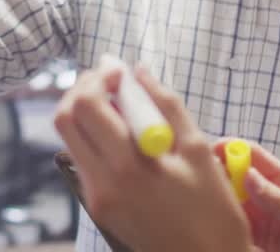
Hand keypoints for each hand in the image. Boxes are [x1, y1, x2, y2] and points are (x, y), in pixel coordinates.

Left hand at [54, 64, 250, 251]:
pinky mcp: (99, 207)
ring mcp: (96, 198)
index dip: (98, 77)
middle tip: (113, 80)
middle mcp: (102, 184)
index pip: (86, 107)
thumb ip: (166, 105)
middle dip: (85, 89)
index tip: (120, 69)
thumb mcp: (198, 150)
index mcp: (127, 167)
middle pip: (66, 119)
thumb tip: (140, 72)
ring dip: (88, 112)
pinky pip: (85, 160)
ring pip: (71, 139)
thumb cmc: (213, 211)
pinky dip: (96, 136)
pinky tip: (124, 133)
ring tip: (122, 104)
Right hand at [218, 141, 279, 251]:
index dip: (234, 148)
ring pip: (229, 197)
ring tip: (207, 198)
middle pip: (236, 174)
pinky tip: (213, 218)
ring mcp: (256, 214)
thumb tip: (248, 175)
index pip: (254, 155)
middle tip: (205, 177)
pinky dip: (220, 218)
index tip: (213, 150)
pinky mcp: (249, 233)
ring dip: (218, 195)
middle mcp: (266, 193)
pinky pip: (230, 221)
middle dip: (219, 172)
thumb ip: (278, 200)